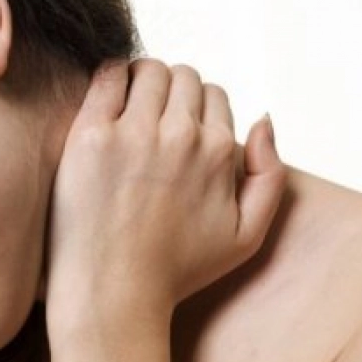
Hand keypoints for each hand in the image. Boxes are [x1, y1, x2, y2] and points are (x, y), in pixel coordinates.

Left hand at [43, 59, 285, 341]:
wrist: (113, 291)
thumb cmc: (177, 269)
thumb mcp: (247, 236)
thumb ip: (270, 175)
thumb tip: (264, 119)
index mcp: (218, 152)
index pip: (214, 94)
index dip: (197, 107)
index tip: (178, 125)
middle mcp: (180, 136)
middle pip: (182, 76)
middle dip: (172, 89)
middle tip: (152, 115)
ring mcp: (133, 133)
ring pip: (148, 70)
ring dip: (142, 79)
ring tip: (130, 105)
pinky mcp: (91, 135)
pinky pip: (107, 77)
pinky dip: (112, 76)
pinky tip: (107, 99)